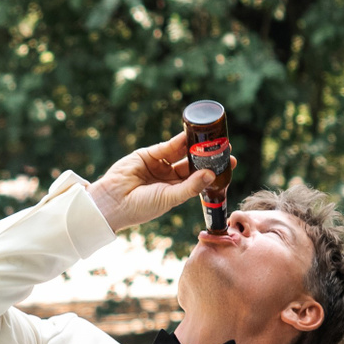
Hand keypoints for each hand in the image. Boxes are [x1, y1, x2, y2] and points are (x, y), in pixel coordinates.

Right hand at [85, 131, 227, 232]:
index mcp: (177, 192)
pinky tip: (191, 136)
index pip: (200, 179)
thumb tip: (212, 175)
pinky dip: (180, 141)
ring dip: (196, 146)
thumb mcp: (169, 198)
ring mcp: (160, 165)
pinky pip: (168, 146)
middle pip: (194, 163)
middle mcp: (170, 178)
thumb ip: (190, 186)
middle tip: (225, 147)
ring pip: (182, 153)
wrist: (113, 201)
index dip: (215, 170)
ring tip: (211, 139)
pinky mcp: (149, 154)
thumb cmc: (141, 207)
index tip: (230, 162)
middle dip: (208, 156)